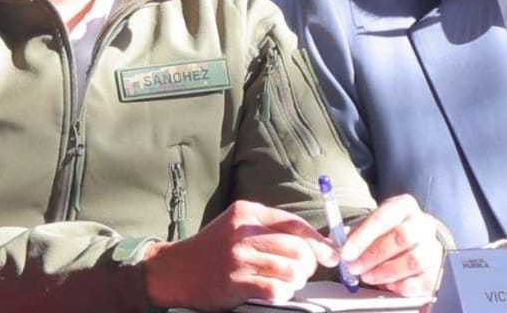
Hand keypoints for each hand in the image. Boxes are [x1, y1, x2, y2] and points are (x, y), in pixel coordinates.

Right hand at [142, 199, 337, 310]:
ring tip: (290, 282)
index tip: (330, 252)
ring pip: (289, 269)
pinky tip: (277, 291)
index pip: (293, 223)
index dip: (317, 239)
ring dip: (297, 280)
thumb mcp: (235, 226)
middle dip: (309, 263)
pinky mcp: (235, 282)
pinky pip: (275, 290)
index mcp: (246, 213)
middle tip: (305, 271)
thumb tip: (312, 242)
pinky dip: (283, 293)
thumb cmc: (211, 249)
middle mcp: (242, 232)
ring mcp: (238, 257)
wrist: (175, 270)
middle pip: (296, 247)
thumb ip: (268, 229)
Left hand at [342, 194, 443, 296]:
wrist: (413, 242)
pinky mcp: (438, 269)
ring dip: (386, 272)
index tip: (346, 252)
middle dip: (373, 255)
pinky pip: (424, 281)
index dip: (363, 236)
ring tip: (368, 276)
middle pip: (402, 237)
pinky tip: (388, 286)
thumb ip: (352, 232)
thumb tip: (336, 242)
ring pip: (413, 260)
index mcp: (404, 206)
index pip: (384, 217)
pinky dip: (403, 286)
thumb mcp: (369, 225)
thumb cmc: (386, 233)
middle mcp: (423, 223)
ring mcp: (433, 246)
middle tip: (354, 267)